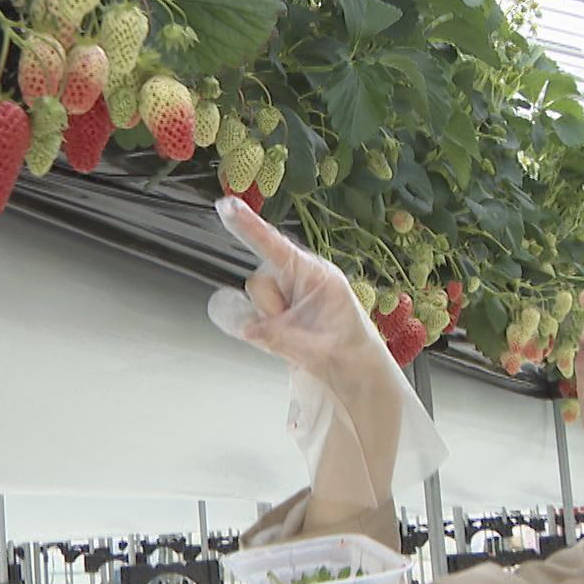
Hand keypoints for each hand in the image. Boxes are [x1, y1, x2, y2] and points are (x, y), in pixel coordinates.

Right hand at [209, 196, 387, 372]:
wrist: (357, 378)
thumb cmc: (351, 357)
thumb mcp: (321, 352)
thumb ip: (283, 338)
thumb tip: (249, 327)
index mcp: (318, 277)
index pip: (277, 246)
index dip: (249, 225)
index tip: (226, 205)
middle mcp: (300, 281)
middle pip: (259, 281)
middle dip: (268, 309)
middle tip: (295, 334)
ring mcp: (288, 297)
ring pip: (254, 301)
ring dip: (268, 323)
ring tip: (297, 341)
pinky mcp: (278, 314)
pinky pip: (253, 316)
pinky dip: (260, 330)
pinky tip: (282, 341)